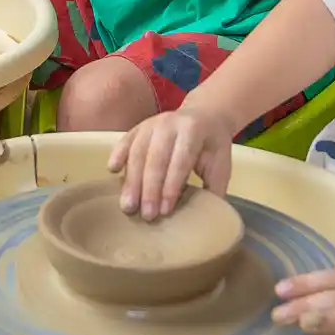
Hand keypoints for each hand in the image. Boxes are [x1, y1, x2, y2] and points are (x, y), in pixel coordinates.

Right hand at [106, 105, 236, 220]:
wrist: (205, 115)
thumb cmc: (212, 146)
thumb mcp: (221, 165)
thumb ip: (214, 189)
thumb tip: (205, 219)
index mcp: (193, 131)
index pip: (179, 161)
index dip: (171, 186)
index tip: (165, 211)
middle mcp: (169, 123)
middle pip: (155, 158)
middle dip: (149, 189)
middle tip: (146, 215)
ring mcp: (151, 123)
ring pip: (137, 152)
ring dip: (132, 181)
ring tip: (128, 205)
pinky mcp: (139, 127)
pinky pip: (126, 141)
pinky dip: (118, 155)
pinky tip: (113, 171)